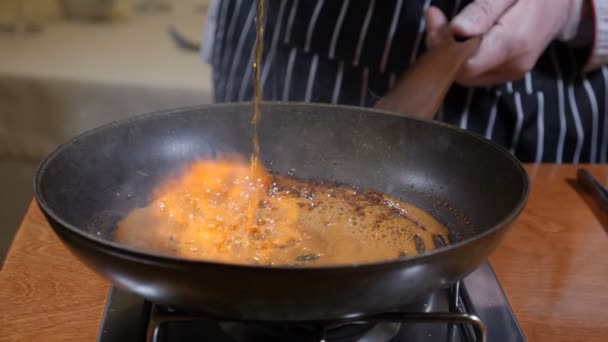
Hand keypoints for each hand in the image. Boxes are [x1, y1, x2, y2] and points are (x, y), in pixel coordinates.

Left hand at [425, 0, 590, 86]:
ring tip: (444, 22)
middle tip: (435, 17)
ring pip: (466, 73)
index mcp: (513, 44)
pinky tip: (459, 34)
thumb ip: (484, 10)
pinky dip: (462, 54)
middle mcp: (512, 66)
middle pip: (462, 71)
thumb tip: (458, 30)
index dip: (444, 46)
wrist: (564, 5)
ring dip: (450, 51)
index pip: (465, 64)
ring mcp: (511, 73)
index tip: (436, 19)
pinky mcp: (508, 73)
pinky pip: (476, 70)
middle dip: (443, 47)